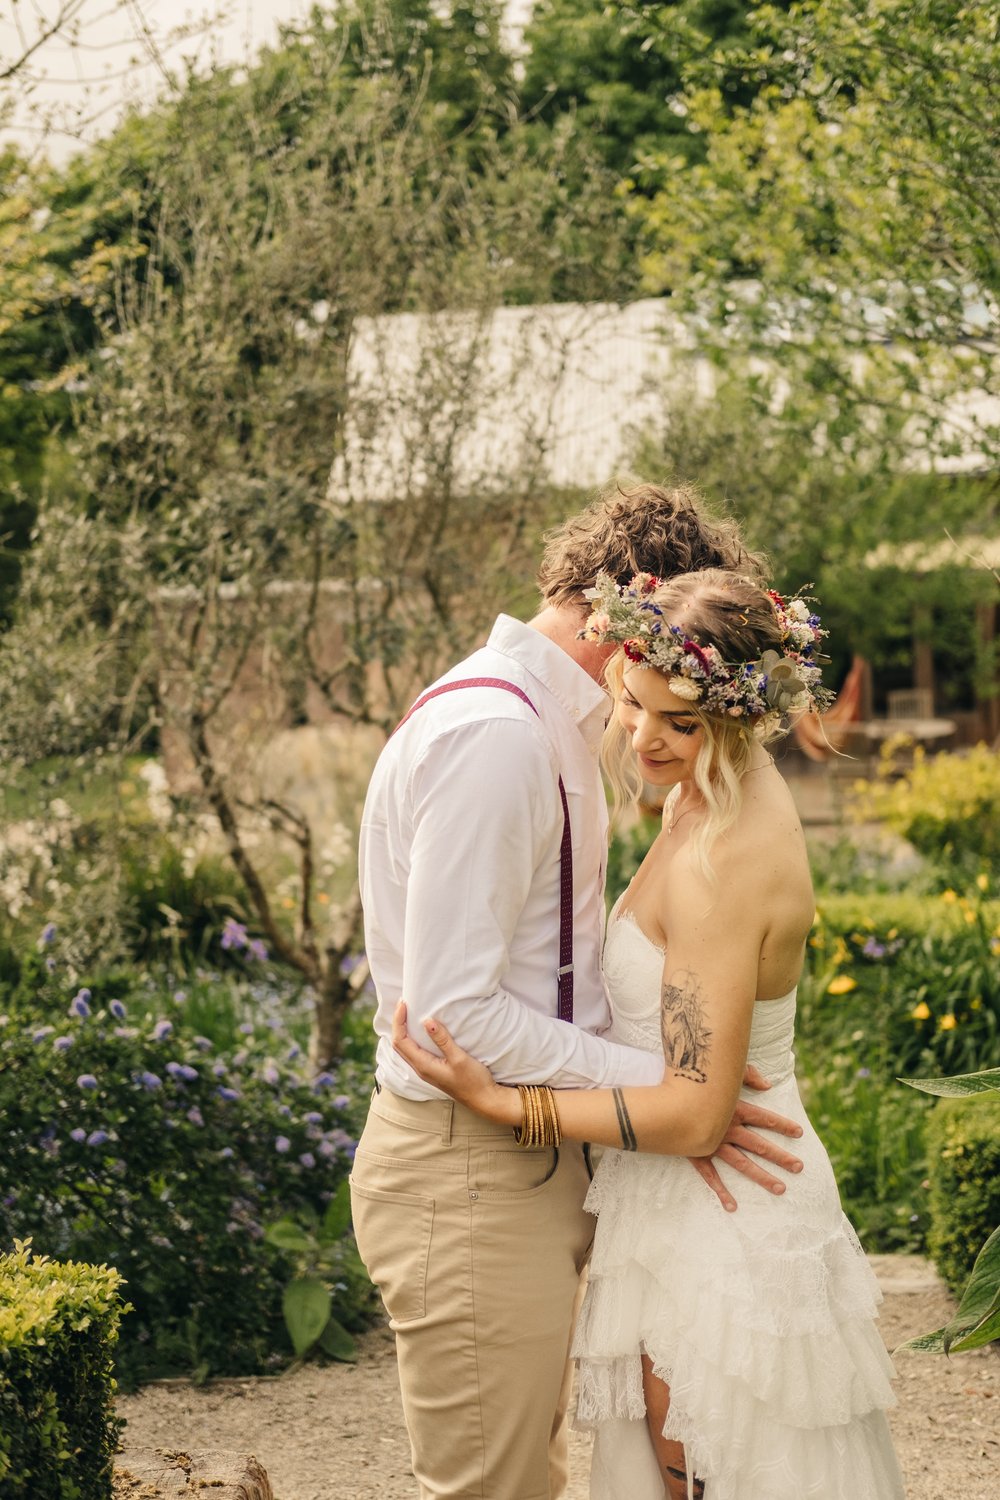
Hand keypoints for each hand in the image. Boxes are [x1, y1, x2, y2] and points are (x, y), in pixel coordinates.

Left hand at [391, 1003, 516, 1124]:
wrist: (483, 1099)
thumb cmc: (473, 1080)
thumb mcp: (459, 1058)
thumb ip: (443, 1040)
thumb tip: (427, 1021)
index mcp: (423, 1065)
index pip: (401, 1041)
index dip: (399, 1021)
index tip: (404, 1004)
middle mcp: (420, 1068)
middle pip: (399, 1044)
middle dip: (398, 1023)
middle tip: (403, 1004)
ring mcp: (426, 1070)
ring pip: (405, 1048)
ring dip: (403, 1030)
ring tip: (407, 1013)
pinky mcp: (432, 1069)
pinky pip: (414, 1051)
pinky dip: (411, 1037)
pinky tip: (419, 1030)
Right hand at [687, 1068, 803, 1211]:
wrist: (660, 1097)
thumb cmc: (691, 1080)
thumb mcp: (720, 1071)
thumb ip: (746, 1075)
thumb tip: (767, 1085)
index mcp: (735, 1109)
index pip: (765, 1118)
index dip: (783, 1125)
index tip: (799, 1133)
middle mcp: (728, 1128)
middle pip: (760, 1144)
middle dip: (781, 1156)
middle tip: (799, 1167)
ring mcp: (713, 1144)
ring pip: (743, 1163)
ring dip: (762, 1176)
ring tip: (780, 1188)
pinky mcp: (696, 1154)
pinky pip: (711, 1176)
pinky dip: (721, 1191)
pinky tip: (732, 1206)